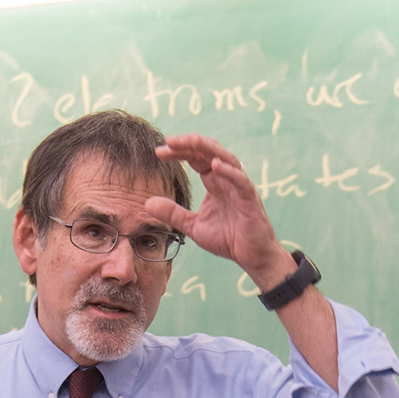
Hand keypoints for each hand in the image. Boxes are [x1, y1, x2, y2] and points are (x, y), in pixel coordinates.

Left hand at [144, 134, 297, 289]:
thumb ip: (173, 213)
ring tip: (190, 142)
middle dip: (189, 143)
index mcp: (214, 182)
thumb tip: (147, 202)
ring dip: (208, 148)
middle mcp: (227, 179)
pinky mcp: (250, 199)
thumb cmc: (228, 239)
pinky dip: (229, 171)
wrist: (251, 257)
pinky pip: (240, 180)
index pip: (195, 158)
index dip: (178, 152)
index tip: (158, 152)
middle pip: (208, 151)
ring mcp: (239, 186)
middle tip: (169, 140)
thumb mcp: (193, 226)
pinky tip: (216, 165)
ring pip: (226, 158)